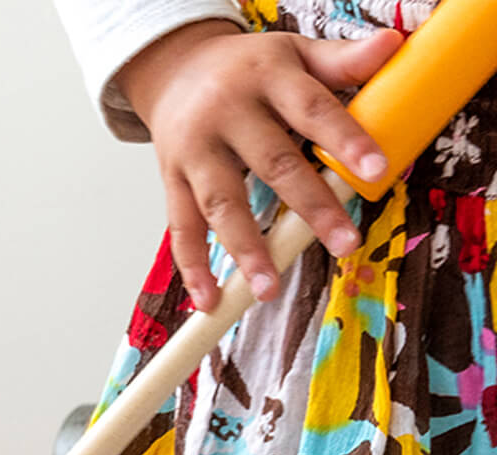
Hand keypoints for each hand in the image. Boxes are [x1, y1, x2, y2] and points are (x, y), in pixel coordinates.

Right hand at [116, 21, 402, 309]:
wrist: (175, 70)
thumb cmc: (247, 69)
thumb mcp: (294, 52)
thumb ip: (341, 59)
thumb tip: (392, 46)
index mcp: (266, 77)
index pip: (312, 109)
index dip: (344, 140)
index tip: (374, 173)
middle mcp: (226, 114)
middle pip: (271, 164)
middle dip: (309, 207)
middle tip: (343, 244)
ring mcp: (194, 151)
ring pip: (221, 204)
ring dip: (245, 249)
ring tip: (267, 289)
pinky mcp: (171, 181)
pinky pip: (181, 229)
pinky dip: (192, 267)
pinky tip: (208, 299)